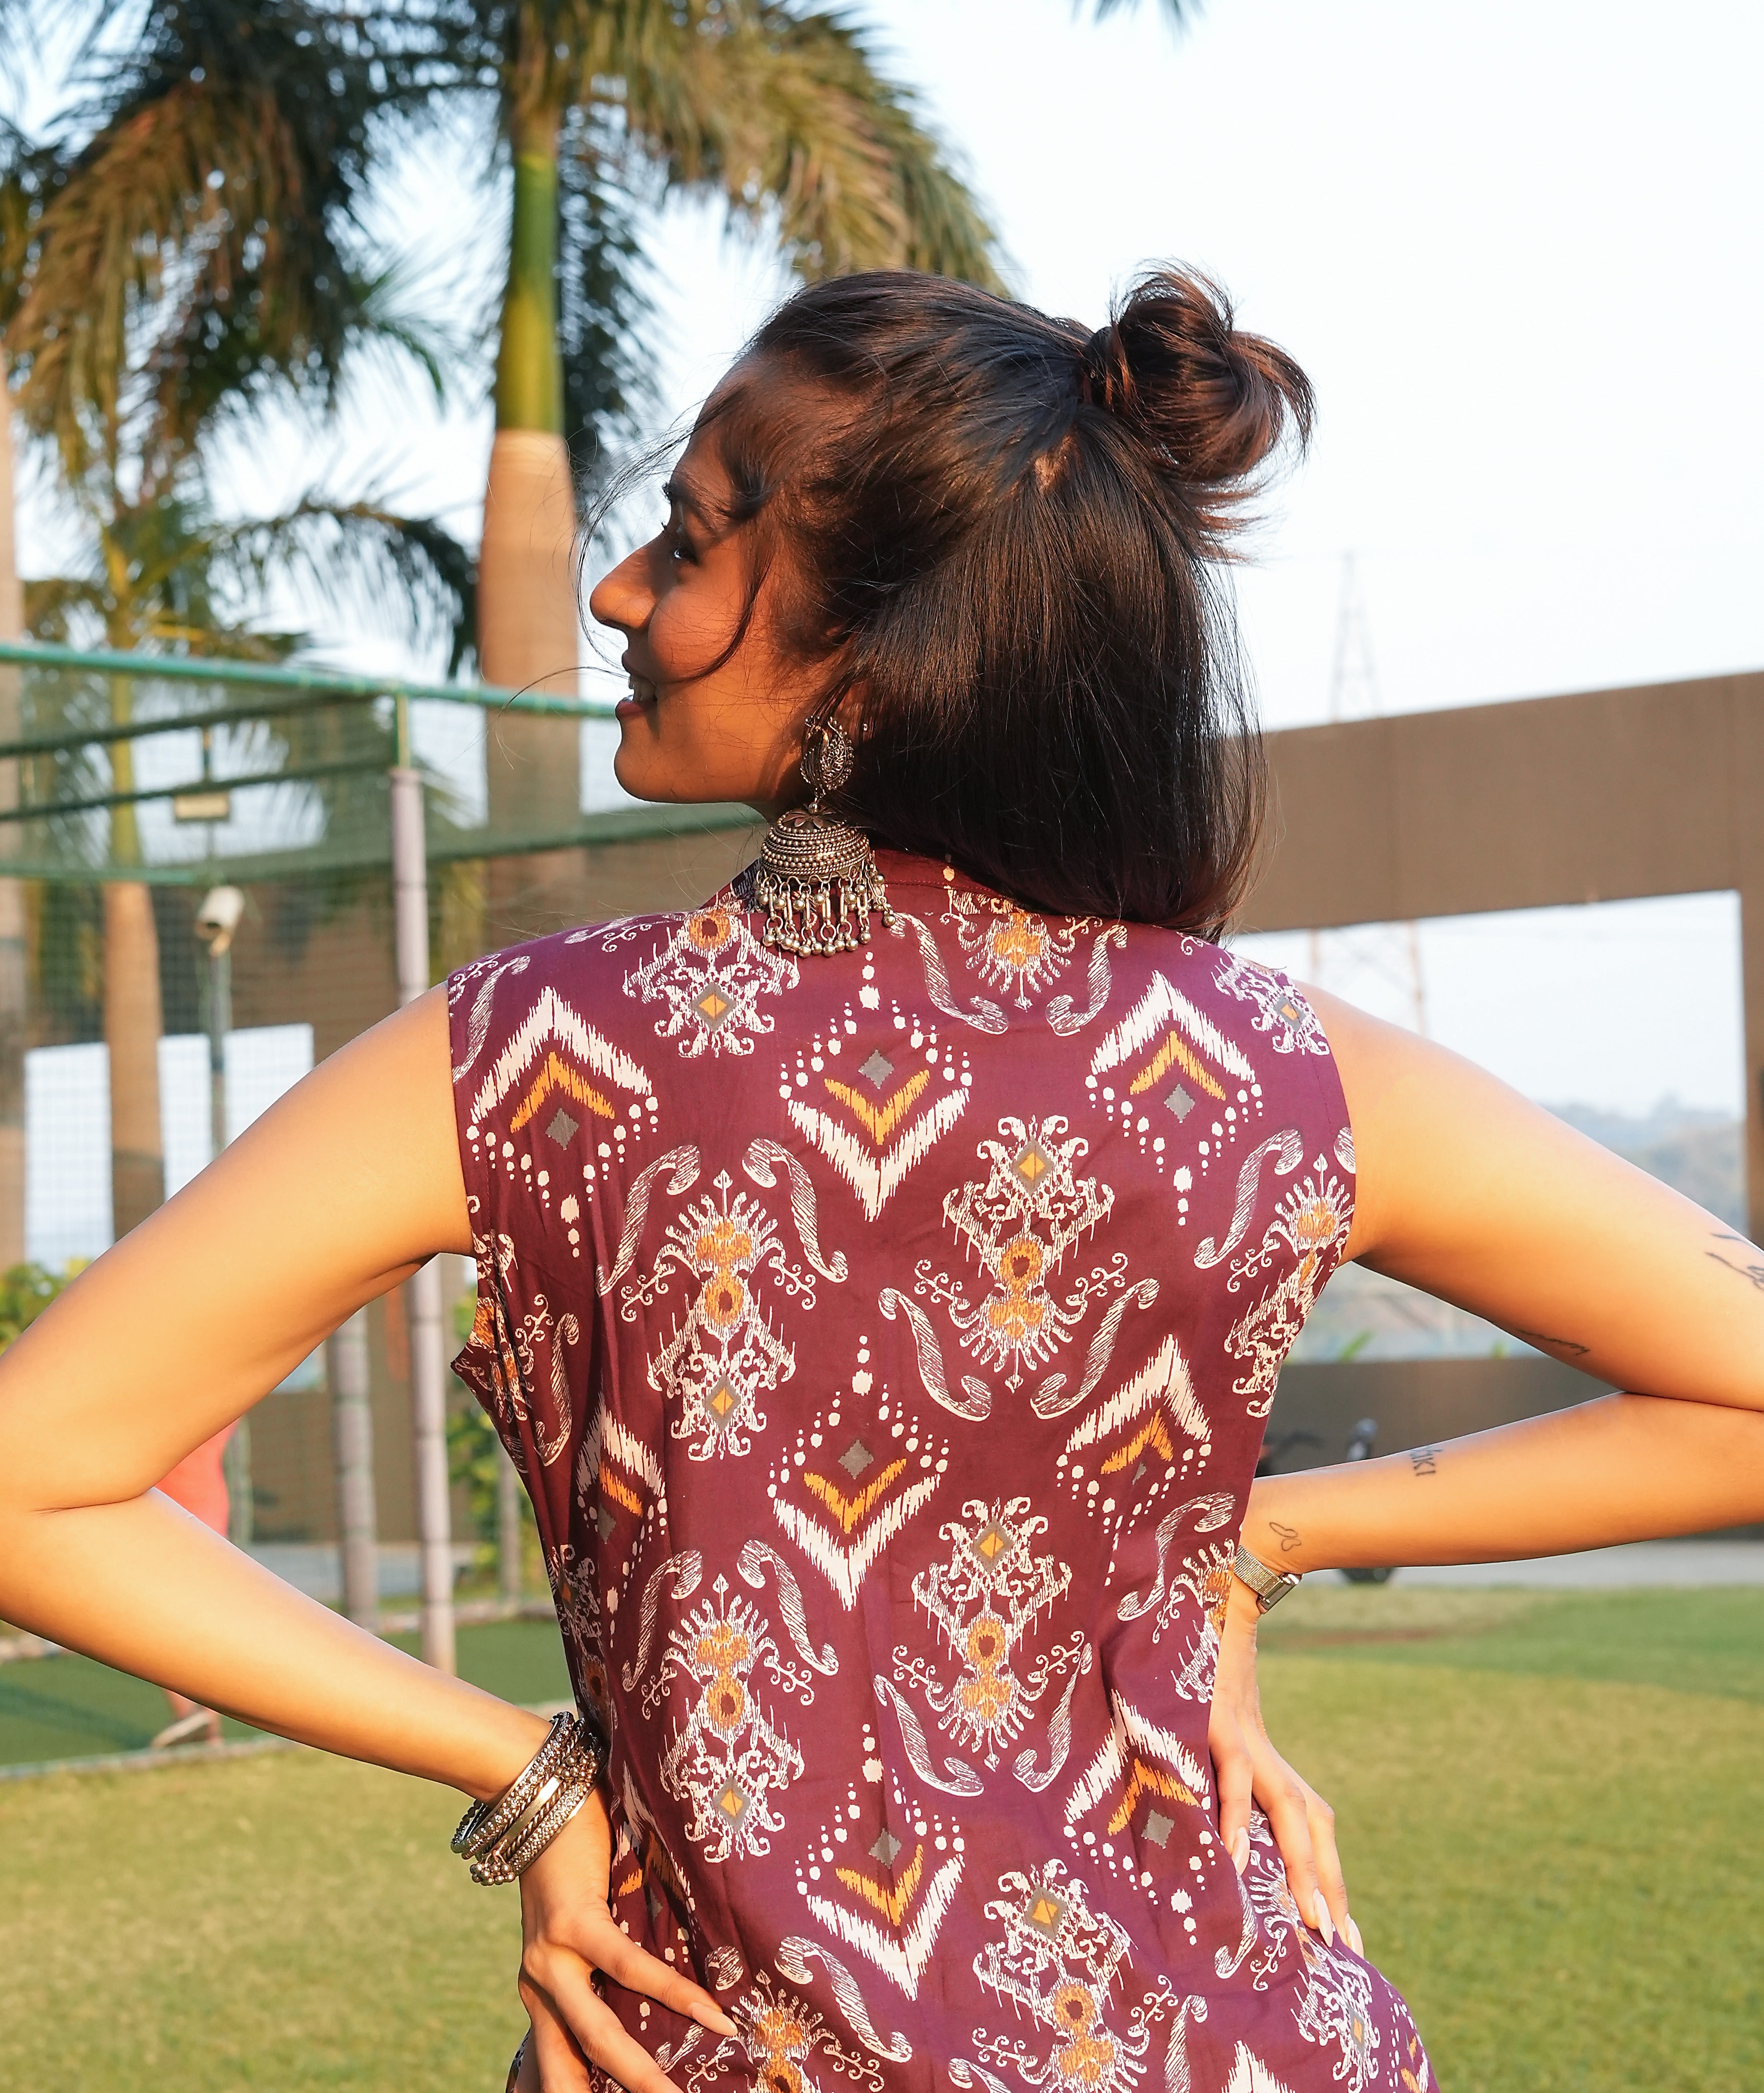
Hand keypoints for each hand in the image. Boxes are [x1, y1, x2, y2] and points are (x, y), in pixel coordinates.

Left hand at [512, 1787, 736, 2091]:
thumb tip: (653, 1995)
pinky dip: (672, 1993)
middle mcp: (538, 1984)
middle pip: (575, 2065)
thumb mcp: (577, 1925)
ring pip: (598, 2033)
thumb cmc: (570, 1856)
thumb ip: (600, 1962)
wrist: (533, 1797)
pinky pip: (627, 1967)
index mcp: (539, 1991)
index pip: (556, 2067)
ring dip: (641, 2073)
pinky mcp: (573, 1923)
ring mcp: (551, 1957)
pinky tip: (708, 2012)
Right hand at [1208, 1574, 1363, 1958]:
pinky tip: (1237, 1865)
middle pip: (1314, 1825)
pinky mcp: (1219, 1726)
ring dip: (1303, 1867)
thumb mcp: (1197, 1729)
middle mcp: (1265, 1754)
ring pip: (1287, 1812)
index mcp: (1265, 1759)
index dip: (1328, 1874)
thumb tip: (1199, 1823)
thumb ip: (1206, 1767)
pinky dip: (1238, 1824)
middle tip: (1343, 1947)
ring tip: (1313, 1923)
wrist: (1197, 1597)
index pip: (1311, 1823)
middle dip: (1330, 1884)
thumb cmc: (1187, 1670)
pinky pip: (1234, 1784)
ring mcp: (1245, 1739)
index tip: (1344, 1935)